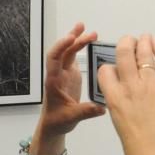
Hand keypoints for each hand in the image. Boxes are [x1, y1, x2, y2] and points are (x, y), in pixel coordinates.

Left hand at [29, 23, 104, 154]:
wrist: (53, 125)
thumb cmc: (57, 121)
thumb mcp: (70, 118)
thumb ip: (85, 112)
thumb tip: (102, 107)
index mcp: (54, 81)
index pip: (54, 59)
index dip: (61, 47)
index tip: (72, 38)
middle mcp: (58, 74)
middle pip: (62, 51)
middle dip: (72, 38)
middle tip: (84, 28)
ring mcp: (64, 73)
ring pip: (68, 52)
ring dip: (77, 40)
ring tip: (90, 32)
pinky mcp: (71, 76)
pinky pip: (73, 57)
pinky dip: (80, 48)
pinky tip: (89, 41)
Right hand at [97, 34, 154, 154]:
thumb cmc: (138, 149)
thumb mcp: (120, 123)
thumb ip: (121, 104)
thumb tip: (126, 92)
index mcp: (114, 99)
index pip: (105, 71)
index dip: (109, 66)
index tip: (114, 67)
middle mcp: (130, 87)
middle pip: (124, 55)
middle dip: (126, 44)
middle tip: (130, 41)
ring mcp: (151, 85)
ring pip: (144, 54)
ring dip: (144, 43)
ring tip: (145, 38)